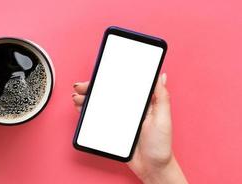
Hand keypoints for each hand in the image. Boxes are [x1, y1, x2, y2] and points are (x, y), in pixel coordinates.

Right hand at [72, 73, 186, 183]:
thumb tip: (161, 76)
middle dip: (92, 87)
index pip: (123, 84)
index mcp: (140, 102)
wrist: (152, 167)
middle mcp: (128, 108)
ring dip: (87, 98)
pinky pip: (97, 118)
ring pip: (100, 104)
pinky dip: (87, 112)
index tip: (99, 73)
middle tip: (82, 87)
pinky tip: (80, 108)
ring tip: (77, 98)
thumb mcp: (163, 118)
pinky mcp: (112, 129)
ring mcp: (119, 119)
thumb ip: (162, 97)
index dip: (109, 77)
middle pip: (108, 93)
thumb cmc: (161, 145)